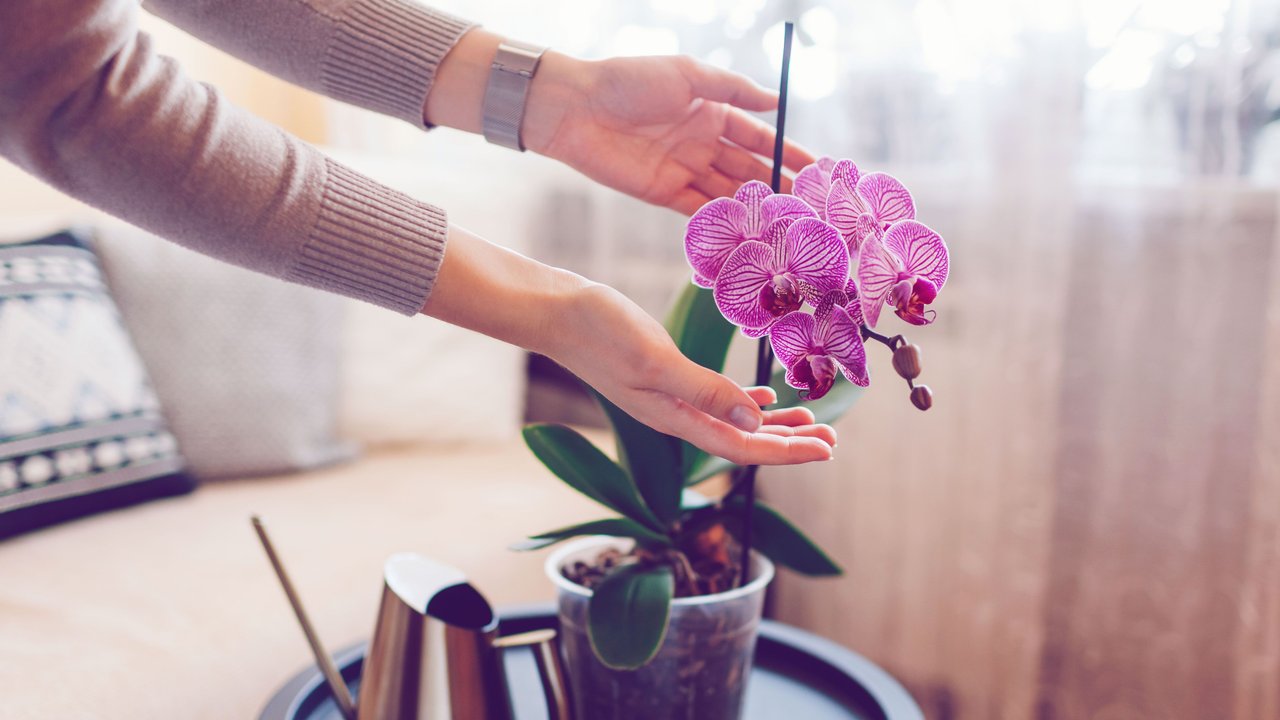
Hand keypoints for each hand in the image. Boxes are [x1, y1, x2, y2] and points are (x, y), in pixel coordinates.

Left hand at [523, 53, 815, 214]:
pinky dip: (722, 221)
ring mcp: (684, 170)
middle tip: (811, 210)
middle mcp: (702, 143)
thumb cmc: (630, 81)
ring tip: (787, 227)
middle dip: (780, 188)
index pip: (760, 138)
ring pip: (729, 194)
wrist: (576, 108)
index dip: (788, 154)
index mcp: (712, 112)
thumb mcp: (689, 76)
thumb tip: (777, 101)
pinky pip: (699, 211)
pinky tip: (748, 234)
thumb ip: (734, 90)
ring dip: (756, 209)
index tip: (818, 172)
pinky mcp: (663, 193)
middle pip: (749, 170)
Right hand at [545, 284, 836, 465]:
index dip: (786, 452)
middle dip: (789, 444)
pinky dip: (743, 403)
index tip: (827, 450)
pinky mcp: (664, 375)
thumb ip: (705, 392)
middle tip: (832, 441)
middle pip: (743, 442)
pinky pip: (715, 399)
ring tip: (811, 423)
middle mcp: (675, 416)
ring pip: (732, 422)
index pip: (742, 449)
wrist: (555, 310)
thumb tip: (755, 423)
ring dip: (772, 426)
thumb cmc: (599, 332)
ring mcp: (669, 397)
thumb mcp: (656, 360)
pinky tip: (764, 400)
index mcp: (675, 418)